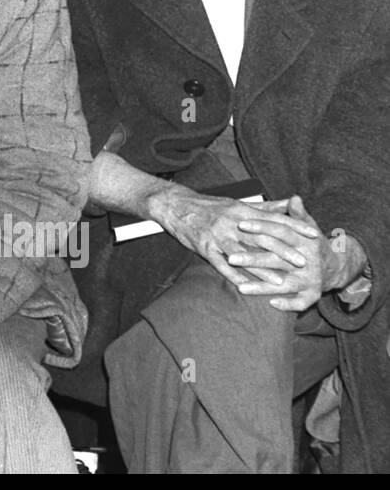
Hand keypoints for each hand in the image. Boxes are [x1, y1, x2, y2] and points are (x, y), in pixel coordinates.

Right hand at [149, 185, 320, 289]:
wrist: (175, 205)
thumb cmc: (209, 206)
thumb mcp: (237, 203)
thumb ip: (265, 206)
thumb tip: (291, 202)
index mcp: (242, 210)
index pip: (274, 218)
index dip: (295, 226)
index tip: (314, 235)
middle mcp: (232, 222)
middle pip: (262, 237)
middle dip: (284, 250)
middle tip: (304, 262)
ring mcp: (217, 235)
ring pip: (243, 254)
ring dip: (262, 269)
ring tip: (280, 281)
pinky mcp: (203, 247)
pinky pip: (220, 264)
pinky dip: (234, 276)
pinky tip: (245, 287)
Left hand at [233, 196, 352, 311]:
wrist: (337, 266)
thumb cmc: (312, 243)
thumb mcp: (308, 227)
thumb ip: (298, 215)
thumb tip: (294, 198)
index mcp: (305, 241)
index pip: (281, 231)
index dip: (262, 226)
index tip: (241, 224)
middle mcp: (308, 261)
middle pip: (277, 259)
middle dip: (253, 259)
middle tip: (230, 258)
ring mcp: (311, 280)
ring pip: (284, 284)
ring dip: (262, 287)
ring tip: (240, 288)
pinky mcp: (314, 295)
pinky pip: (301, 302)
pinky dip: (288, 304)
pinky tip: (271, 304)